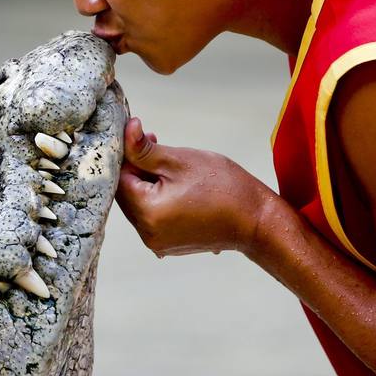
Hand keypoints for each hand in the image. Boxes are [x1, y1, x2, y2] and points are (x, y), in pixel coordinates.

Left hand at [114, 117, 276, 256]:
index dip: (129, 155)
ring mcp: (158, 243)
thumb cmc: (223, 188)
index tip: (145, 139)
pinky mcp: (170, 244)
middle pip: (128, 195)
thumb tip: (126, 130)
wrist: (255, 219)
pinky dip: (160, 200)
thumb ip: (144, 149)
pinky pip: (154, 217)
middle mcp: (148, 234)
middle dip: (139, 169)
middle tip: (157, 146)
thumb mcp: (179, 160)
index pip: (120, 179)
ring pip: (140, 206)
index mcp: (147, 214)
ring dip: (149, 183)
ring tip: (172, 166)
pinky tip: (178, 186)